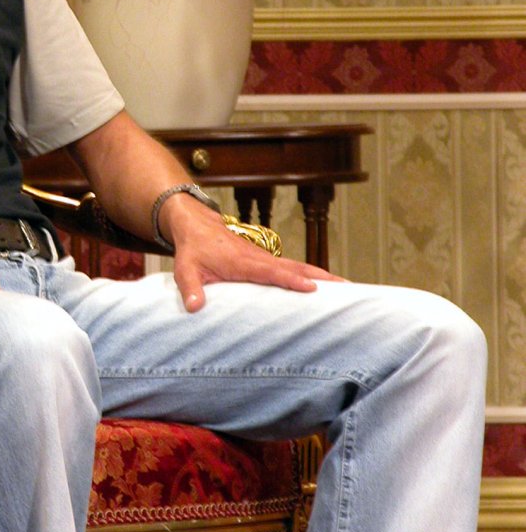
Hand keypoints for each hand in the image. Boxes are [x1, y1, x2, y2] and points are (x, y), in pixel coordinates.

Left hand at [161, 194, 343, 311]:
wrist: (196, 224)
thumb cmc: (192, 248)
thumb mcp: (185, 269)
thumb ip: (190, 289)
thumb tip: (194, 308)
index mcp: (242, 261)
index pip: (271, 271)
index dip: (291, 280)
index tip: (312, 288)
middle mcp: (259, 257)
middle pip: (295, 267)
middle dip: (321, 277)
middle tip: (346, 288)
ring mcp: (264, 257)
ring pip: (297, 266)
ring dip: (321, 275)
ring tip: (346, 287)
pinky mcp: (265, 260)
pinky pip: (291, 267)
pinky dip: (310, 274)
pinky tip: (324, 285)